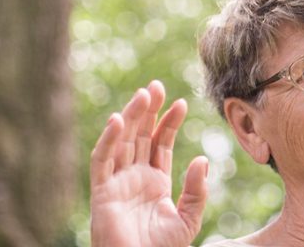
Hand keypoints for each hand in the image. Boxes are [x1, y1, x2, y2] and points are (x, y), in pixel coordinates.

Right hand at [89, 80, 208, 246]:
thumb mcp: (188, 218)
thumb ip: (196, 190)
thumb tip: (202, 159)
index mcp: (154, 181)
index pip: (160, 144)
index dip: (169, 123)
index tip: (182, 103)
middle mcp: (134, 177)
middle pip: (139, 136)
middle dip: (147, 111)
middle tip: (156, 86)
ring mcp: (116, 183)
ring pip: (121, 142)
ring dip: (130, 117)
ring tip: (143, 94)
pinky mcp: (101, 192)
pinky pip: (101, 161)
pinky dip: (108, 140)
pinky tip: (117, 120)